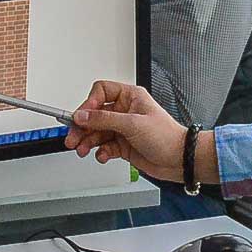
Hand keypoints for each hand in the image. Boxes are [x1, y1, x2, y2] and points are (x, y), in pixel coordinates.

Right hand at [63, 80, 189, 181]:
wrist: (179, 159)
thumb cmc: (166, 136)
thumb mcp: (132, 123)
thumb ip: (104, 119)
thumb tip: (82, 115)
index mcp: (129, 97)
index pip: (101, 92)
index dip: (89, 103)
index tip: (81, 116)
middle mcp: (124, 111)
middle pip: (94, 115)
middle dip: (82, 127)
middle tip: (73, 137)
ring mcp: (122, 129)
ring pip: (96, 132)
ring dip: (88, 141)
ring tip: (83, 149)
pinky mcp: (122, 145)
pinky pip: (104, 146)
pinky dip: (100, 152)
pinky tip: (102, 155)